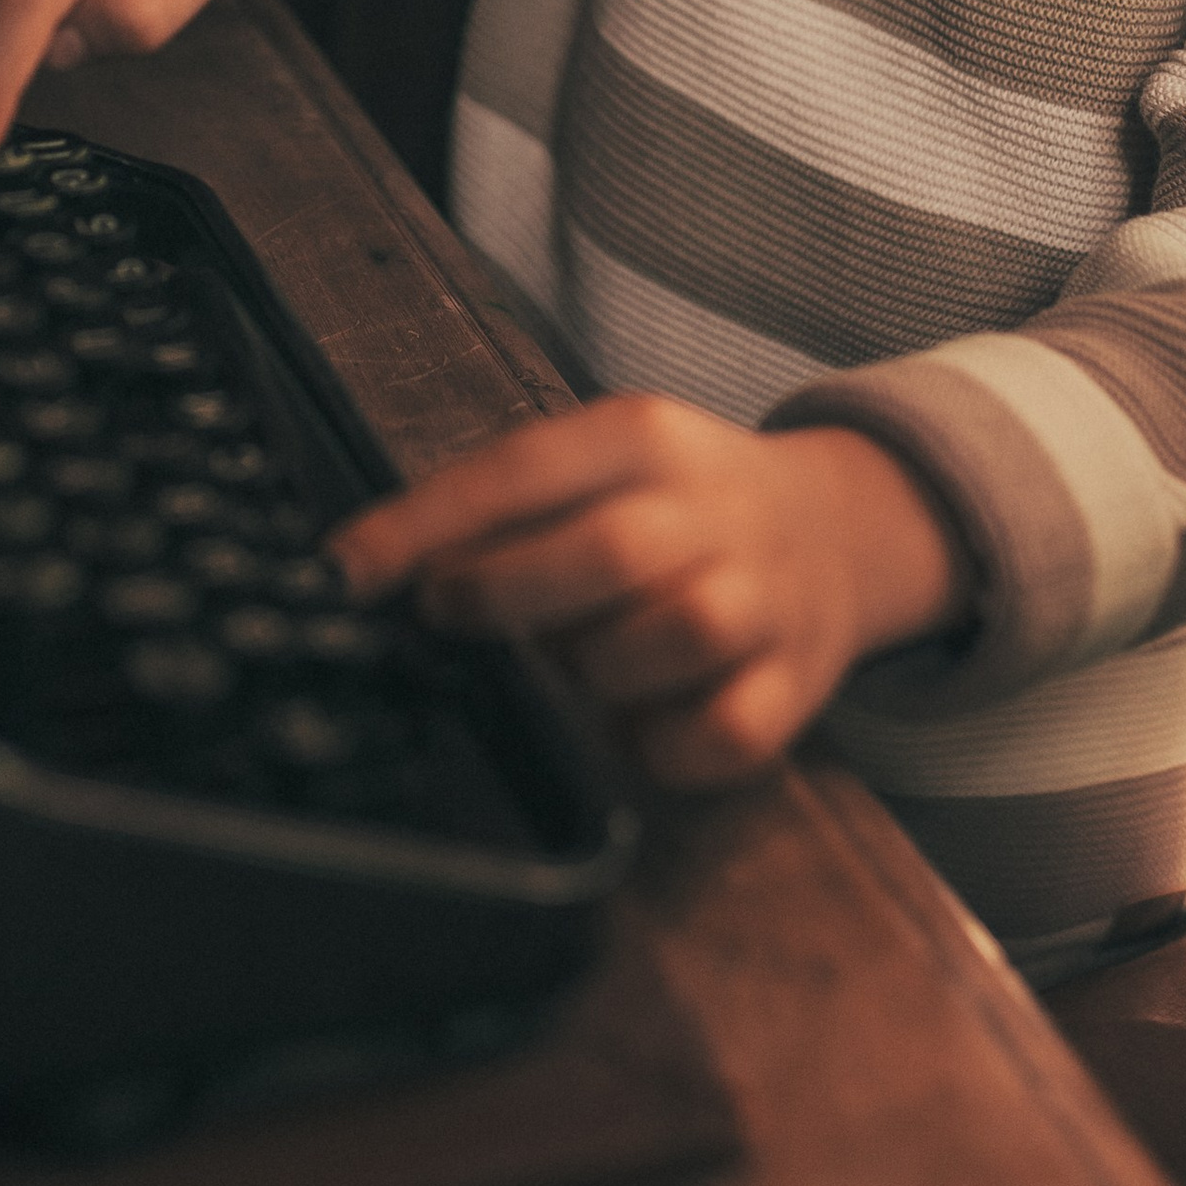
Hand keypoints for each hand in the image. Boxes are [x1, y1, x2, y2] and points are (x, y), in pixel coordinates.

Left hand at [328, 400, 968, 788]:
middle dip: (506, 592)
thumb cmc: (677, 504)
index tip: (346, 570)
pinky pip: (722, 736)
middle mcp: (713, 509)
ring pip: (675, 636)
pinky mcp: (797, 685)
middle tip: (450, 613)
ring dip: (597, 668)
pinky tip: (633, 725)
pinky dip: (663, 748)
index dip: (424, 524)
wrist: (839, 525)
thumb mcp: (600, 461)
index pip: (522, 468)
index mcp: (645, 437)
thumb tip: (374, 568)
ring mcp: (765, 598)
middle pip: (608, 551)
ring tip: (573, 665)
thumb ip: (505, 504)